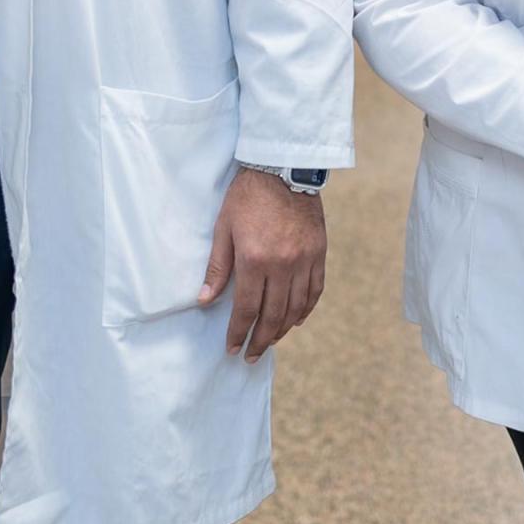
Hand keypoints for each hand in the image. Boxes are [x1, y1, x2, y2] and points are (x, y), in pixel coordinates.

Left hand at [198, 170, 326, 361]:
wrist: (284, 168)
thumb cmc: (248, 196)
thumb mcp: (224, 228)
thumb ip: (217, 268)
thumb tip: (204, 301)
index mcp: (255, 259)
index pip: (247, 309)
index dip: (238, 333)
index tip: (232, 348)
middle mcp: (283, 264)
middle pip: (273, 314)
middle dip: (261, 340)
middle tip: (252, 355)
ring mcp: (304, 259)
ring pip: (297, 307)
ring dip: (284, 329)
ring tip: (272, 341)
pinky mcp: (319, 251)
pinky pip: (316, 289)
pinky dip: (307, 308)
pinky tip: (298, 319)